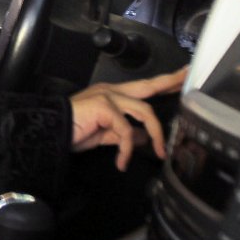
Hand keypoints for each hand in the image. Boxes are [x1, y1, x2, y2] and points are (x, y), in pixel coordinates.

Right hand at [69, 67, 187, 170]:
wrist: (50, 131)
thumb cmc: (73, 132)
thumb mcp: (104, 135)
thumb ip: (124, 134)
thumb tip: (143, 138)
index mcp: (113, 95)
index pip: (143, 87)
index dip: (162, 83)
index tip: (181, 77)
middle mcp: (113, 91)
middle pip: (149, 85)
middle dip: (170, 81)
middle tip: (188, 76)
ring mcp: (109, 97)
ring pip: (144, 111)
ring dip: (156, 134)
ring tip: (159, 152)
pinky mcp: (105, 107)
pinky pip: (126, 131)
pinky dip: (127, 150)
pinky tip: (121, 163)